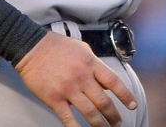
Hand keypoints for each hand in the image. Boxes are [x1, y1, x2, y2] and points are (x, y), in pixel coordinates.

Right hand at [16, 32, 136, 126]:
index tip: (133, 105)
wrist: (32, 48)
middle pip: (104, 102)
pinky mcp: (54, 99)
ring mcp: (68, 89)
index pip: (114, 82)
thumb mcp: (83, 49)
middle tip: (118, 122)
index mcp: (91, 64)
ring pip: (90, 113)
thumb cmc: (58, 47)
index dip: (126, 96)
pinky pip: (68, 118)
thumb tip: (105, 80)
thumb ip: (95, 64)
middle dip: (114, 115)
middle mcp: (82, 77)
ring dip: (100, 124)